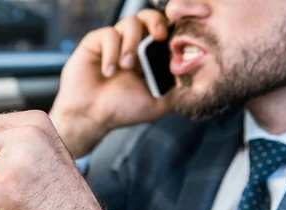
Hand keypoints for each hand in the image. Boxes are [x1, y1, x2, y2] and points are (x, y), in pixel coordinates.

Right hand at [50, 10, 170, 157]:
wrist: (90, 118)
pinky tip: (109, 72)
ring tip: (126, 67)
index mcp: (147, 57)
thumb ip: (175, 91)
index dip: (171, 29)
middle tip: (159, 36)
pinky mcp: (95, 43)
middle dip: (156, 21)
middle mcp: (131, 46)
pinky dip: (112, 52)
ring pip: (130, 22)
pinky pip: (109, 34)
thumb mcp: (157, 105)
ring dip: (131, 44)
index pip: (163, 31)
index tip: (175, 40)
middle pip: (148, 16)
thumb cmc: (119, 112)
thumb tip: (195, 80)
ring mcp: (113, 43)